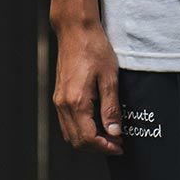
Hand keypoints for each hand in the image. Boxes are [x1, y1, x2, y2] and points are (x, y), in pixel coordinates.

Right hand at [53, 25, 124, 155]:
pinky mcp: (59, 95)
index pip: (87, 138)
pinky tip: (96, 124)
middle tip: (117, 144)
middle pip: (76, 141)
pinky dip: (81, 130)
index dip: (105, 147)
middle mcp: (63, 104)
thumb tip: (114, 132)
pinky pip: (67, 122)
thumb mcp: (110, 79)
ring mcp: (59, 100)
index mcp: (76, 102)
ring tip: (109, 136)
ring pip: (70, 133)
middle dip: (97, 147)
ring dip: (88, 140)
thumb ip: (111, 108)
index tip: (120, 146)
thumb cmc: (94, 49)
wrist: (76, 31)